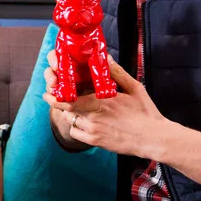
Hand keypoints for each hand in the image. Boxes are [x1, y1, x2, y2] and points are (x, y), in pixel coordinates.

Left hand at [43, 55, 167, 156]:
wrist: (152, 138)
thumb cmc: (145, 113)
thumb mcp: (134, 88)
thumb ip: (117, 73)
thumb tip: (106, 58)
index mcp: (102, 102)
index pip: (72, 100)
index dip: (56, 97)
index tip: (48, 93)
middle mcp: (94, 117)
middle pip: (67, 110)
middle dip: (60, 103)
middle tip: (57, 97)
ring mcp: (93, 131)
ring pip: (71, 121)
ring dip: (70, 113)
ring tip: (76, 108)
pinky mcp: (95, 142)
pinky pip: (76, 134)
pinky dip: (75, 127)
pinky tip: (83, 121)